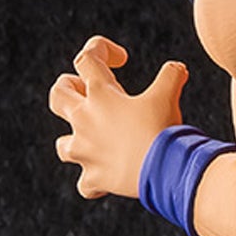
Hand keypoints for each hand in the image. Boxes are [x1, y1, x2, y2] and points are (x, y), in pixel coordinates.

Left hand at [49, 35, 188, 198]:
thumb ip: (172, 75)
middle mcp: (85, 120)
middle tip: (85, 91)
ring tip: (91, 142)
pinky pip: (85, 184)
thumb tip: (177, 68)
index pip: (87, 58)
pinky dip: (93, 182)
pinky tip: (105, 181)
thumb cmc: (163, 129)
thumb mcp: (168, 95)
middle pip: (58, 95)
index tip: (121, 61)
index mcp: (100, 94)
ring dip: (74, 141)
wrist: (163, 170)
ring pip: (62, 144)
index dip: (101, 50)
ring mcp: (85, 151)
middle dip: (69, 89)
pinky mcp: (93, 178)